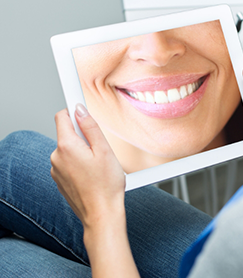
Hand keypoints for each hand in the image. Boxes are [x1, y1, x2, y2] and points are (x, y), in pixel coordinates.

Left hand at [51, 105, 125, 229]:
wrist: (101, 214)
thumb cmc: (106, 185)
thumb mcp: (104, 150)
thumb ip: (90, 127)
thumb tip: (80, 110)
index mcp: (66, 146)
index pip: (62, 116)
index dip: (74, 110)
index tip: (81, 107)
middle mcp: (56, 157)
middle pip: (67, 133)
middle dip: (83, 135)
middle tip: (100, 147)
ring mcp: (56, 170)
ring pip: (69, 149)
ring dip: (82, 151)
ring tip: (98, 165)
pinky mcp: (60, 180)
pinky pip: (68, 162)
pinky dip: (79, 163)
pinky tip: (93, 174)